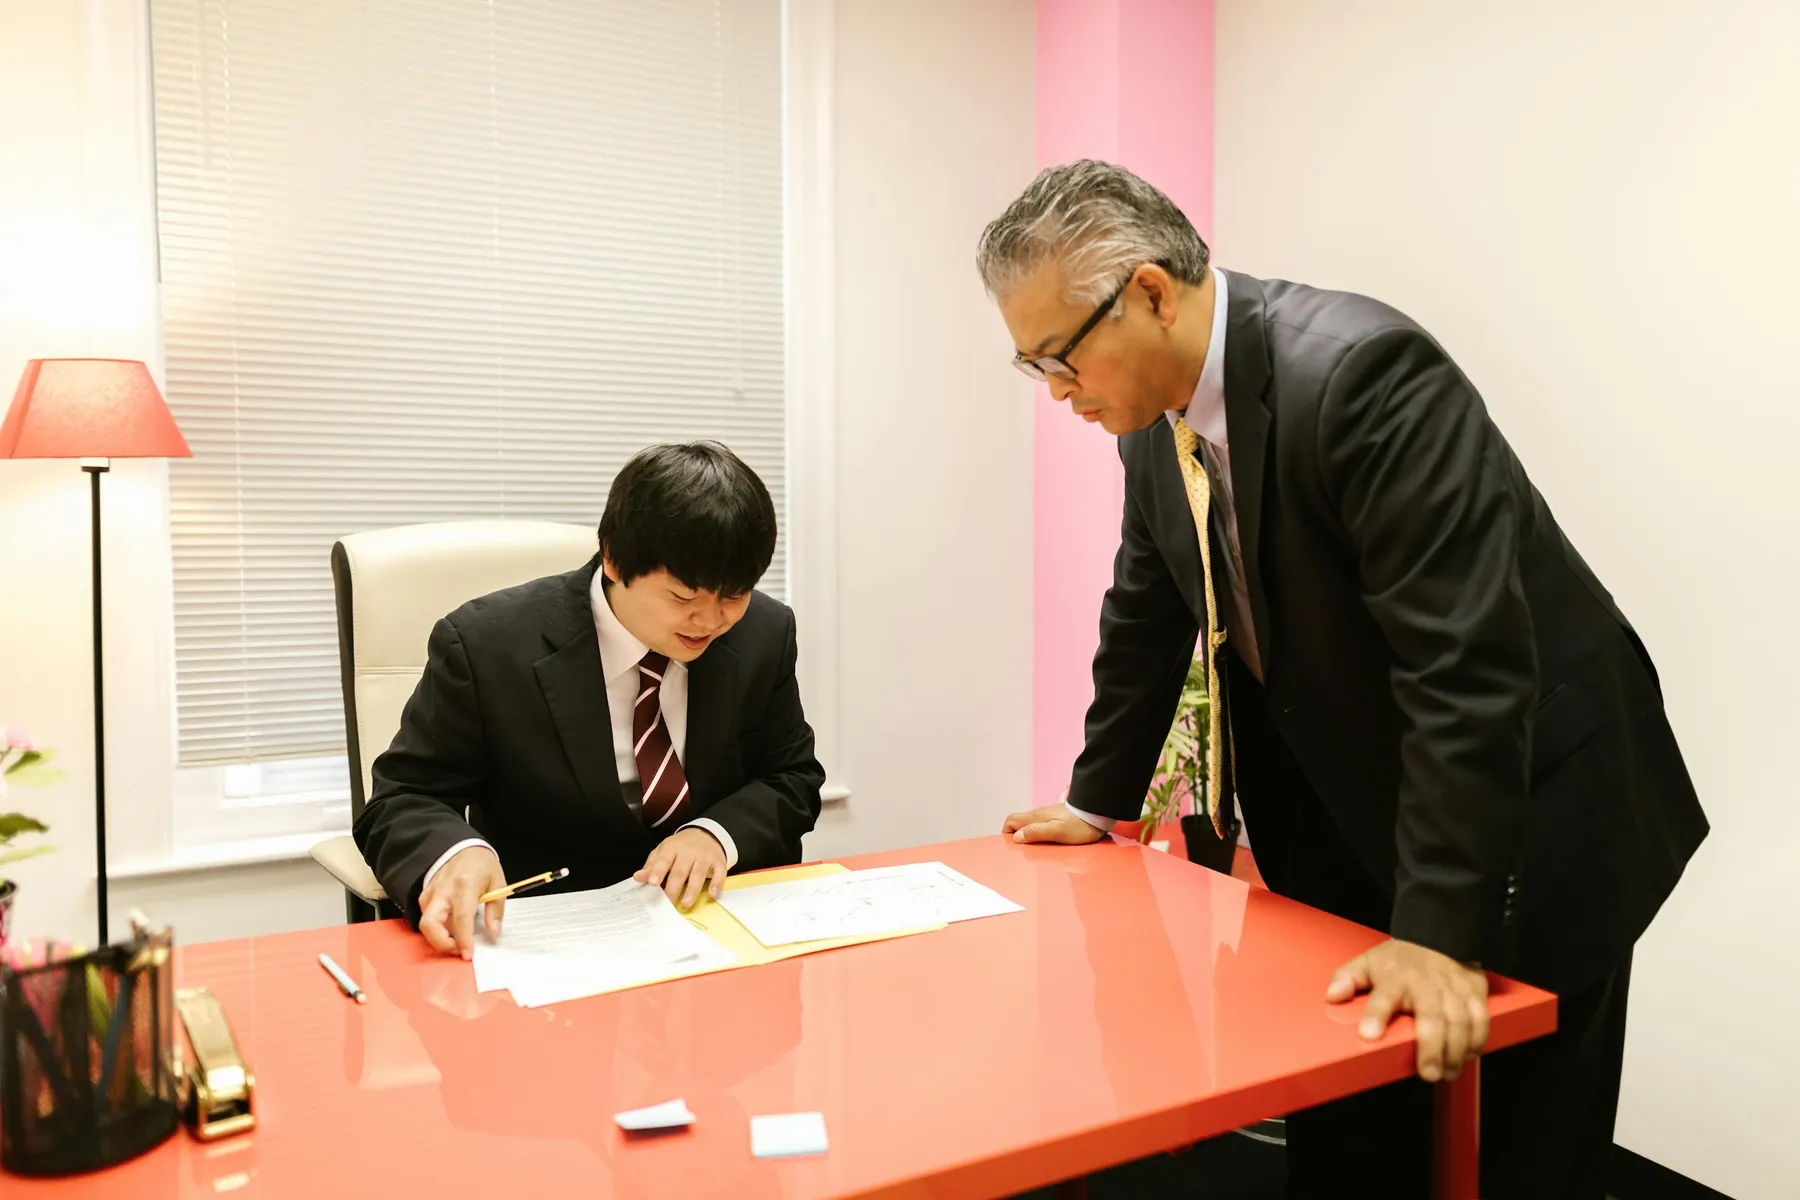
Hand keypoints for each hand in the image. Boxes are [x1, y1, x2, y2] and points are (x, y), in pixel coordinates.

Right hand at [418, 845, 506, 960]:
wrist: (463, 846)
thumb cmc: (482, 864)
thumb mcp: (498, 883)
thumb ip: (496, 910)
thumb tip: (494, 933)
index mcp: (464, 885)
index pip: (460, 918)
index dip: (463, 940)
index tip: (467, 954)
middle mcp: (443, 890)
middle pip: (430, 924)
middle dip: (441, 944)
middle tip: (457, 949)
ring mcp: (431, 892)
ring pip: (425, 922)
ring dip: (438, 937)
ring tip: (456, 940)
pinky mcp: (425, 894)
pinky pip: (425, 915)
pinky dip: (435, 927)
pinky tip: (449, 929)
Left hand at [634, 827, 727, 909]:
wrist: (706, 834)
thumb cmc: (680, 847)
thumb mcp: (664, 851)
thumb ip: (652, 865)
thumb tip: (638, 877)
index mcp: (672, 848)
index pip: (664, 860)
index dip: (658, 871)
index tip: (652, 883)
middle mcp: (689, 852)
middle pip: (680, 871)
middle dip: (674, 888)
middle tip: (668, 903)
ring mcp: (705, 857)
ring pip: (699, 873)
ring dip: (693, 890)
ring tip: (686, 904)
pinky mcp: (719, 862)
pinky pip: (720, 873)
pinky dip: (717, 884)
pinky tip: (713, 894)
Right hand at [1001, 802, 1107, 845]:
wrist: (1097, 814)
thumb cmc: (1079, 825)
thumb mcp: (1057, 832)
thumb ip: (1036, 833)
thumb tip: (1017, 837)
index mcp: (1035, 817)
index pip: (1010, 821)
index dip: (1007, 834)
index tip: (1015, 847)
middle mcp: (1038, 815)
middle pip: (1019, 824)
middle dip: (1018, 838)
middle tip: (1027, 852)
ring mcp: (1048, 816)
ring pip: (1030, 826)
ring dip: (1030, 838)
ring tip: (1039, 850)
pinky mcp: (1057, 819)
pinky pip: (1042, 827)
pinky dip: (1040, 836)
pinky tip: (1050, 844)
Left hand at [1327, 938, 1490, 1081]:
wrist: (1439, 935)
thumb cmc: (1401, 958)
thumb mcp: (1369, 962)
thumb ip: (1348, 978)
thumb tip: (1332, 996)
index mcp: (1396, 978)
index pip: (1384, 997)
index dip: (1376, 1016)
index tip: (1368, 1035)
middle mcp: (1426, 984)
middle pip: (1432, 1018)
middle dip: (1431, 1048)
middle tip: (1428, 1073)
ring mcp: (1453, 988)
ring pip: (1460, 1022)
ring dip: (1456, 1051)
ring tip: (1447, 1073)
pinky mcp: (1474, 992)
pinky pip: (1480, 1019)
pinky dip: (1478, 1039)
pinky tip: (1468, 1056)